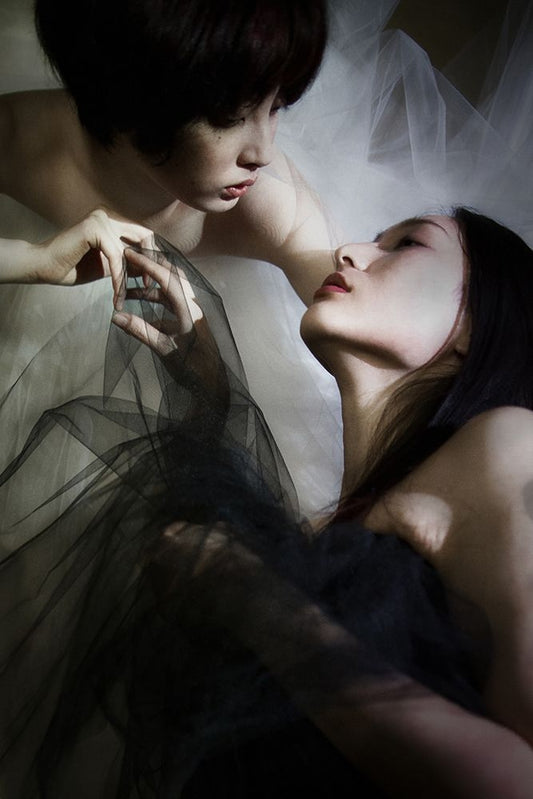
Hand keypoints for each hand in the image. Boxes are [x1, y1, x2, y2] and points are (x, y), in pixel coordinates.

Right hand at [31, 208, 154, 306]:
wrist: (42, 267)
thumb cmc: (72, 267)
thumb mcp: (108, 265)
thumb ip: (128, 262)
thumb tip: (151, 269)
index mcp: (112, 220)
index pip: (144, 235)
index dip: (151, 256)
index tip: (150, 280)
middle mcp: (108, 214)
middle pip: (145, 236)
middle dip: (149, 262)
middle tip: (147, 286)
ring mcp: (101, 218)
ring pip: (130, 250)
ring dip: (129, 276)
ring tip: (124, 296)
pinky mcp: (94, 228)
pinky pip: (116, 257)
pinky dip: (118, 278)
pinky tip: (117, 295)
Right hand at [112, 248, 224, 397]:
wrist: (213, 385)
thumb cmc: (192, 369)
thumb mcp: (164, 350)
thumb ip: (140, 331)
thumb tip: (115, 317)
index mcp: (190, 309)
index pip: (167, 278)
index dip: (146, 264)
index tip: (128, 254)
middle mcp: (194, 306)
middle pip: (172, 276)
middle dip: (150, 265)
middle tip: (129, 258)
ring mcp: (193, 313)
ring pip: (170, 290)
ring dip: (149, 286)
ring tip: (127, 287)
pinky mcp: (190, 322)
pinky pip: (170, 304)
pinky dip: (154, 300)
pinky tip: (138, 307)